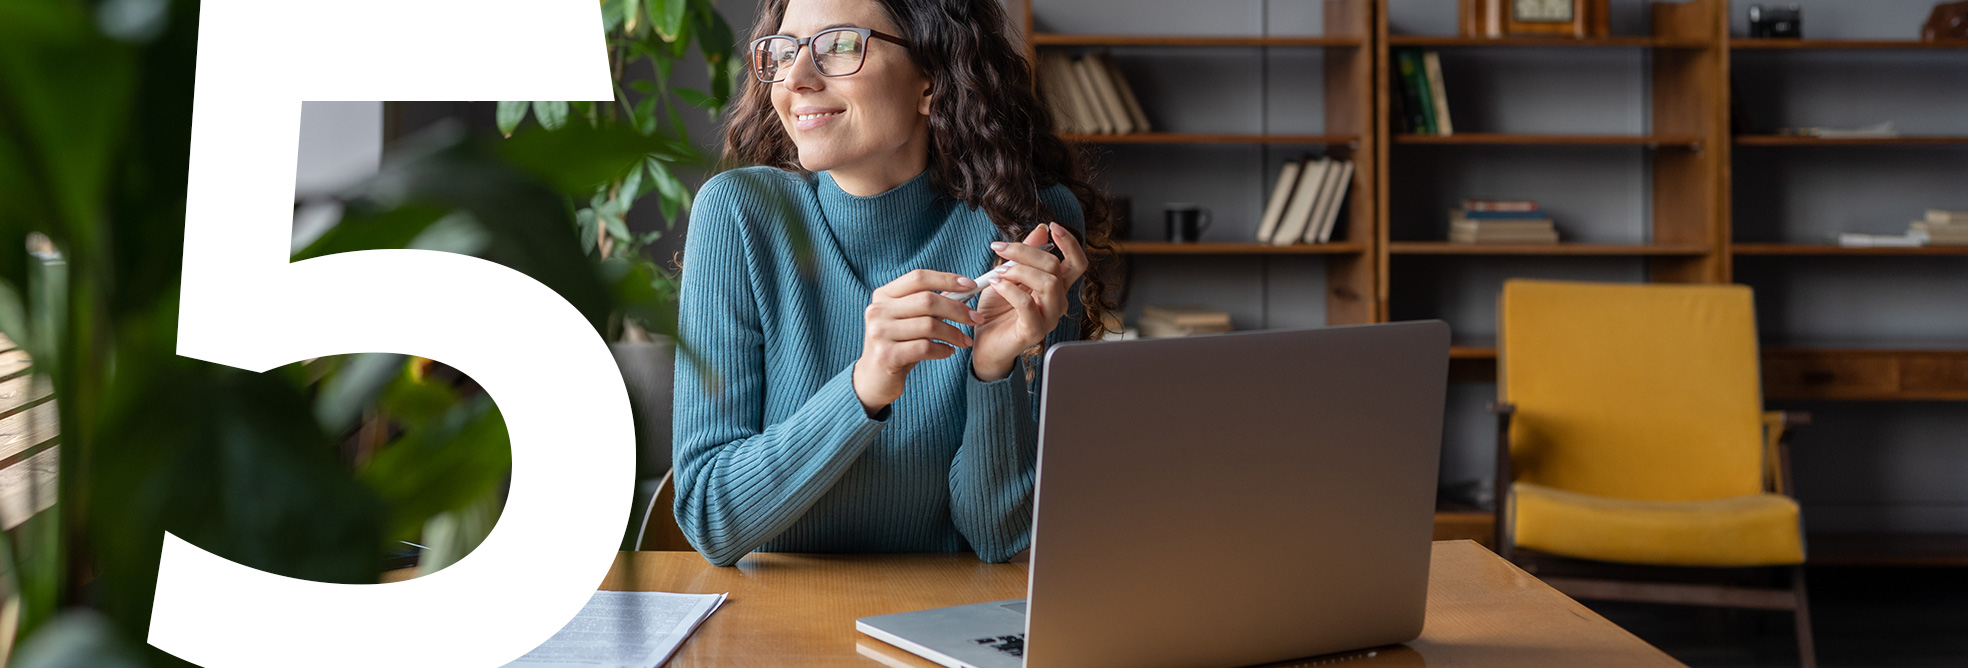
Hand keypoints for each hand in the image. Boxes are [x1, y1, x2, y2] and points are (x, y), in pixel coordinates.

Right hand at [854, 269, 985, 414]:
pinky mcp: (886, 355)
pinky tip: (948, 352)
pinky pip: (925, 348)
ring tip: (964, 341)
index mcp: (883, 295)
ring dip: (954, 333)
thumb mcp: (908, 320)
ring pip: (929, 325)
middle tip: (976, 319)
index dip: (946, 279)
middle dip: (958, 310)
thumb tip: (964, 291)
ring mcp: (880, 333)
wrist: (874, 379)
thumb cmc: (898, 345)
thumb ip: (929, 305)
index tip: (970, 285)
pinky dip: (943, 349)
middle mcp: (878, 310)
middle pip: (927, 300)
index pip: (918, 277)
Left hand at [972, 222, 1087, 380]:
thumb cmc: (997, 309)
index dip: (1070, 243)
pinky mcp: (1033, 331)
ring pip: (1048, 284)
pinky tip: (995, 284)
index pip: (1076, 263)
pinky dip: (1009, 289)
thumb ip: (1024, 254)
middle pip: (1055, 267)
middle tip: (1001, 249)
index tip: (1052, 226)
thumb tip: (1041, 229)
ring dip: (1020, 271)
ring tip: (998, 272)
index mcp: (1056, 287)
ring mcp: (1048, 318)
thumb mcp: (1008, 274)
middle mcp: (1057, 302)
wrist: (984, 341)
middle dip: (1027, 252)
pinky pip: (1027, 304)